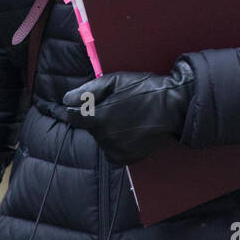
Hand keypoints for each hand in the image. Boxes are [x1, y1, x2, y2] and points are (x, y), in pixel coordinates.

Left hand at [62, 61, 195, 164]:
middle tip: (116, 107)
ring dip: (107, 131)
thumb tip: (67, 100)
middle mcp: (106, 137)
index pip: (73, 118)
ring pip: (101, 140)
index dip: (78, 109)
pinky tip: (128, 131)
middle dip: (97, 118)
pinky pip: (112, 152)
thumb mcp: (113, 81)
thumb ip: (87, 91)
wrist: (172, 106)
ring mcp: (118, 150)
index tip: (88, 105)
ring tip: (126, 118)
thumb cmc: (142, 88)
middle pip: (89, 128)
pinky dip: (116, 144)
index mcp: (100, 118)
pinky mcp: (128, 158)